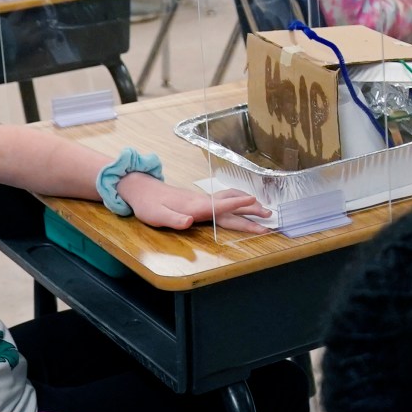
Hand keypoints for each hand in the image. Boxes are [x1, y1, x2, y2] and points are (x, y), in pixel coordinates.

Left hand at [119, 173, 270, 234]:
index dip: (237, 203)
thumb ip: (174, 219)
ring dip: (247, 205)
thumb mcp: (157, 216)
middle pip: (230, 206)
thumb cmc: (148, 205)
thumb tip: (190, 221)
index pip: (219, 206)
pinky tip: (242, 202)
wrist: (142, 189)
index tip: (253, 201)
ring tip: (263, 210)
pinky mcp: (200, 201)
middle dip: (250, 210)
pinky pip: (225, 200)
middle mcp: (202, 202)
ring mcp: (202, 200)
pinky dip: (237, 200)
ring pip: (229, 201)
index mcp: (194, 207)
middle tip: (269, 216)